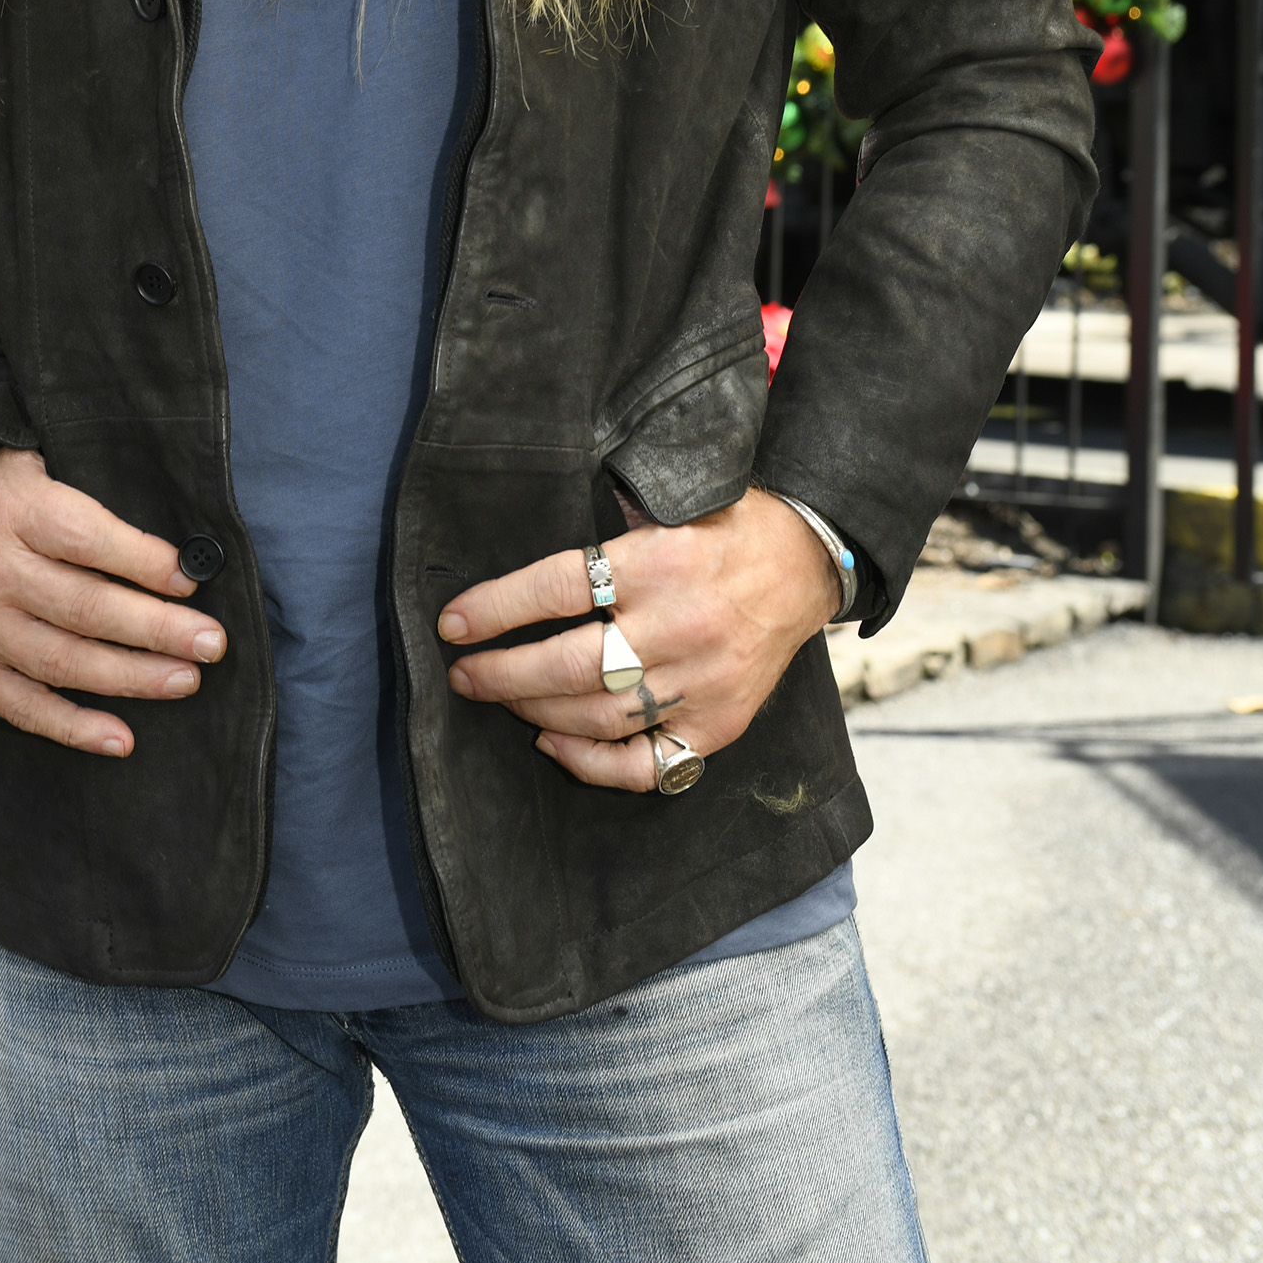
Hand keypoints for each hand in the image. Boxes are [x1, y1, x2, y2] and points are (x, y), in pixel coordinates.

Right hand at [0, 448, 226, 758]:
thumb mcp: (32, 468)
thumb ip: (86, 504)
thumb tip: (170, 555)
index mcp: (13, 508)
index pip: (90, 541)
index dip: (145, 563)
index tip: (191, 581)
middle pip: (86, 607)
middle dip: (157, 630)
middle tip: (210, 644)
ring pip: (62, 661)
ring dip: (130, 677)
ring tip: (184, 681)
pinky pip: (22, 706)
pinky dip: (73, 726)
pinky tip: (121, 738)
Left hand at [437, 492, 837, 793]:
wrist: (809, 561)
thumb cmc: (728, 525)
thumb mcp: (672, 500)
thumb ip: (610, 516)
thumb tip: (530, 525)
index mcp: (661, 561)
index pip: (559, 587)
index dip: (497, 608)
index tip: (453, 623)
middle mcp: (680, 625)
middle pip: (571, 663)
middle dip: (503, 674)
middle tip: (463, 675)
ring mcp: (703, 681)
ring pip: (600, 714)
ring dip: (536, 711)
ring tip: (501, 698)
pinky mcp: (720, 722)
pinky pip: (647, 762)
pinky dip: (592, 762)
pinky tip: (553, 742)